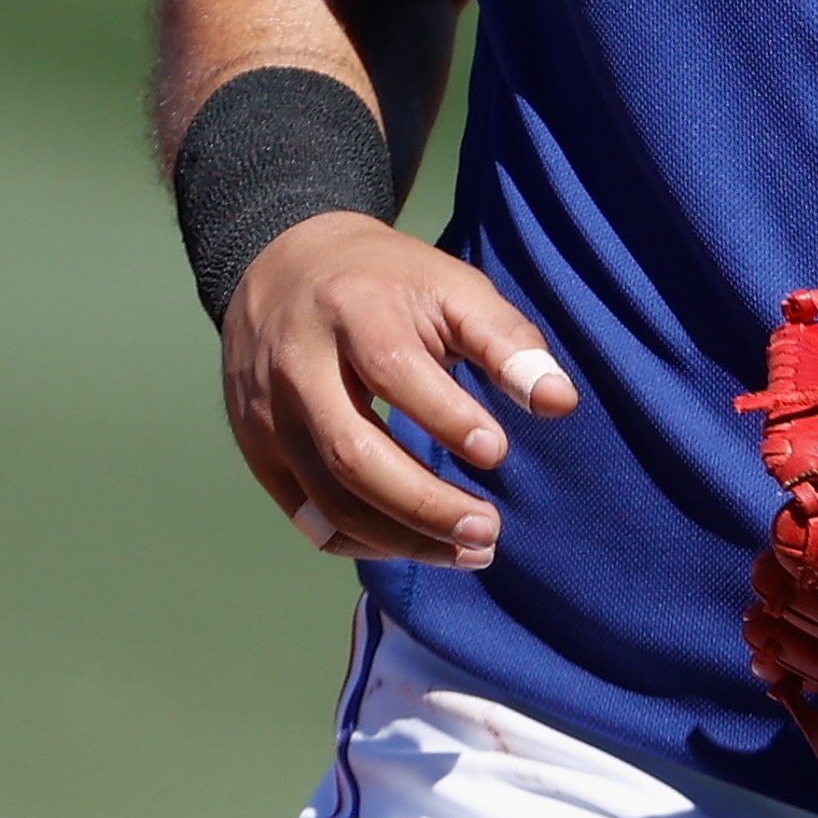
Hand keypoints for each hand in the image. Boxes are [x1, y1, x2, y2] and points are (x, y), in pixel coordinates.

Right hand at [220, 212, 580, 566]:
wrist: (285, 268)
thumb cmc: (390, 284)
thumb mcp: (452, 287)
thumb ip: (507, 342)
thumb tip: (561, 403)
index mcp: (352, 309)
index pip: (392, 369)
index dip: (446, 416)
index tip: (497, 452)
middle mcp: (297, 365)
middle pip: (351, 452)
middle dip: (425, 504)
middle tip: (488, 530)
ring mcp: (267, 415)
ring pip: (328, 499)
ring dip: (402, 539)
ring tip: (469, 550)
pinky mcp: (256, 451)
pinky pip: (309, 517)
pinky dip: (363, 542)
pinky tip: (416, 545)